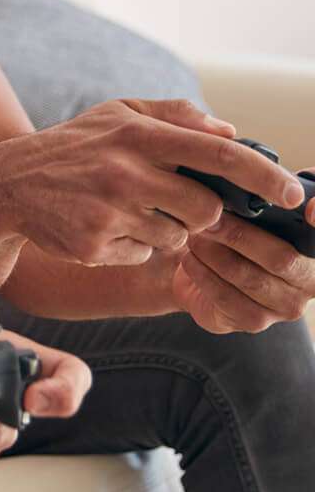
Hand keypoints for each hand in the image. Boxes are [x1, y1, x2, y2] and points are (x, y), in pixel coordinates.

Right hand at [0, 99, 307, 269]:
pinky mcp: (95, 245)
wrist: (8, 184)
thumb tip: (231, 131)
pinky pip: (144, 254)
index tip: (291, 192)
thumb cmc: (76, 146)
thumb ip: (177, 116)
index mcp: (138, 135)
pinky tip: (106, 226)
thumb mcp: (119, 114)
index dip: (261, 175)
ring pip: (178, 237)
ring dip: (166, 229)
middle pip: (206, 209)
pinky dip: (135, 245)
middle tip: (177, 202)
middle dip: (203, 212)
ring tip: (129, 209)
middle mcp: (126, 172)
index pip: (217, 153)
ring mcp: (110, 212)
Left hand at [171, 195, 314, 332]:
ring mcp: (286, 306)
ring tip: (194, 234)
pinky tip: (189, 258)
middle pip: (281, 258)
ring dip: (217, 253)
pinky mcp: (255, 321)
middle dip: (240, 234)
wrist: (203, 270)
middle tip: (210, 217)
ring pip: (250, 277)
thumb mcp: (252, 210)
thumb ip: (265, 195)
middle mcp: (310, 281)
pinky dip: (203, 274)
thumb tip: (261, 171)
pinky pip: (227, 298)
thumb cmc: (234, 231)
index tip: (308, 210)